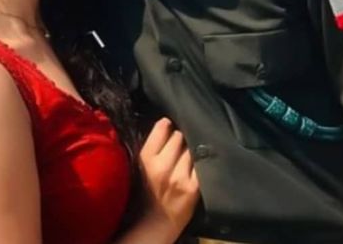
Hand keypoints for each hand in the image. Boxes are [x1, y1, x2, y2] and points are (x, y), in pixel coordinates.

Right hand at [138, 118, 199, 241]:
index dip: (167, 125)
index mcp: (146, 158)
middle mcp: (162, 167)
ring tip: (187, 156)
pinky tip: (196, 165)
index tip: (169, 126)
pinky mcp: (193, 187)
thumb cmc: (148, 189)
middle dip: (180, 138)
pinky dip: (200, 162)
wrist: (157, 221)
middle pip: (179, 136)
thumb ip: (152, 144)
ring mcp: (179, 177)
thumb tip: (166, 122)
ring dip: (191, 150)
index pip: (162, 128)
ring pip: (192, 148)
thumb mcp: (142, 164)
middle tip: (178, 146)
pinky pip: (201, 164)